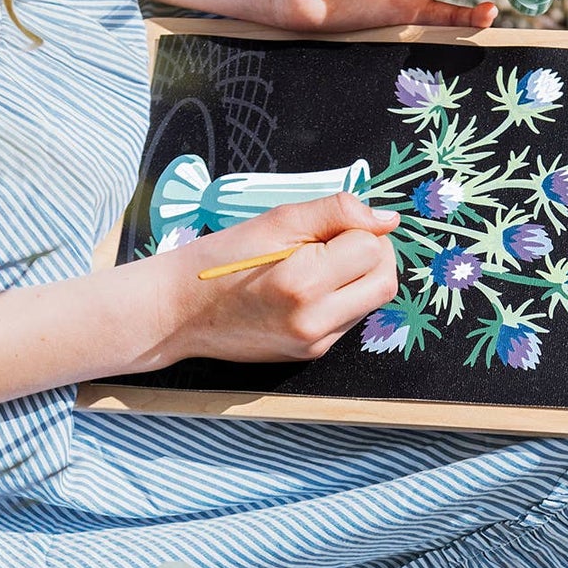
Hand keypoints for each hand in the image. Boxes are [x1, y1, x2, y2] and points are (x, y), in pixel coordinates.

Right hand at [151, 195, 399, 364]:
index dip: (361, 229)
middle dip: (374, 254)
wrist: (179, 312)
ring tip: (318, 264)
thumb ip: (337, 212)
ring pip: (371, 303)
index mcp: (304, 282)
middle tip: (340, 240)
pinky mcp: (310, 355)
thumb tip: (388, 219)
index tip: (334, 226)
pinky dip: (341, 298)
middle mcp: (315, 321)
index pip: (372, 249)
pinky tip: (308, 289)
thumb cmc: (221, 260)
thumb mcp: (277, 221)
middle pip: (385, 282)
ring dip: (358, 277)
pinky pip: (348, 321)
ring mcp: (315, 344)